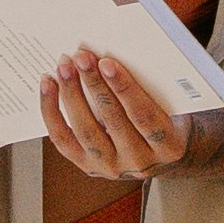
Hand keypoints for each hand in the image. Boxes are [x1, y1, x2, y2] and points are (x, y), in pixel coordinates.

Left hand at [42, 46, 191, 181]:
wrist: (163, 157)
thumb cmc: (169, 120)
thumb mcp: (174, 107)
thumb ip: (156, 87)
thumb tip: (116, 55)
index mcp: (167, 146)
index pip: (144, 116)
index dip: (125, 88)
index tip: (107, 63)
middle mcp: (139, 162)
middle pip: (112, 120)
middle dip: (94, 84)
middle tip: (81, 56)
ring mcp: (111, 167)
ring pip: (85, 130)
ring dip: (71, 94)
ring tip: (64, 67)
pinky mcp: (87, 166)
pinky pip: (63, 139)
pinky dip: (52, 111)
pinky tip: (49, 85)